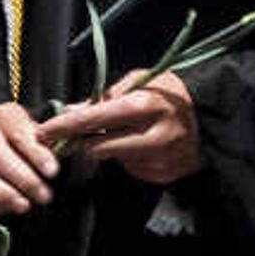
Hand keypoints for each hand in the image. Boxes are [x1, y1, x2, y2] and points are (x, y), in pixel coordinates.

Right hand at [0, 102, 61, 216]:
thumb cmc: (12, 137)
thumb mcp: (30, 130)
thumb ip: (45, 142)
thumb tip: (65, 150)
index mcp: (1, 116)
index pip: (19, 136)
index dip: (37, 155)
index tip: (53, 172)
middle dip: (25, 181)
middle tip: (44, 196)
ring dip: (4, 195)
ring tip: (24, 206)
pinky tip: (4, 210)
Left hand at [38, 69, 201, 185]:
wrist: (210, 121)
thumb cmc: (170, 94)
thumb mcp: (141, 81)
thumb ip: (106, 95)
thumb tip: (71, 109)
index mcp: (144, 105)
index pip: (94, 118)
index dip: (65, 125)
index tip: (43, 130)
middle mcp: (151, 134)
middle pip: (98, 146)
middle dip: (77, 143)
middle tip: (61, 141)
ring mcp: (158, 158)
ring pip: (112, 159)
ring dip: (104, 149)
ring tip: (118, 133)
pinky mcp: (162, 174)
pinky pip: (130, 168)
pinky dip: (126, 158)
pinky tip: (139, 146)